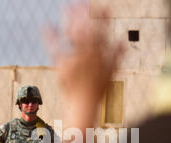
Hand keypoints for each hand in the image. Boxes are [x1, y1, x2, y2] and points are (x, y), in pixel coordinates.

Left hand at [44, 2, 124, 124]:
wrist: (84, 105)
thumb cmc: (98, 90)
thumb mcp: (111, 73)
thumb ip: (117, 56)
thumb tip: (123, 43)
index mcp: (100, 57)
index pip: (104, 34)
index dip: (104, 19)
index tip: (104, 7)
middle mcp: (88, 57)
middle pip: (87, 32)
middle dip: (85, 16)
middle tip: (81, 1)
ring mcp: (75, 61)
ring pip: (73, 37)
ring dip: (71, 20)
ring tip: (68, 6)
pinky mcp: (62, 67)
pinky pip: (56, 50)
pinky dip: (51, 37)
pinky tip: (47, 25)